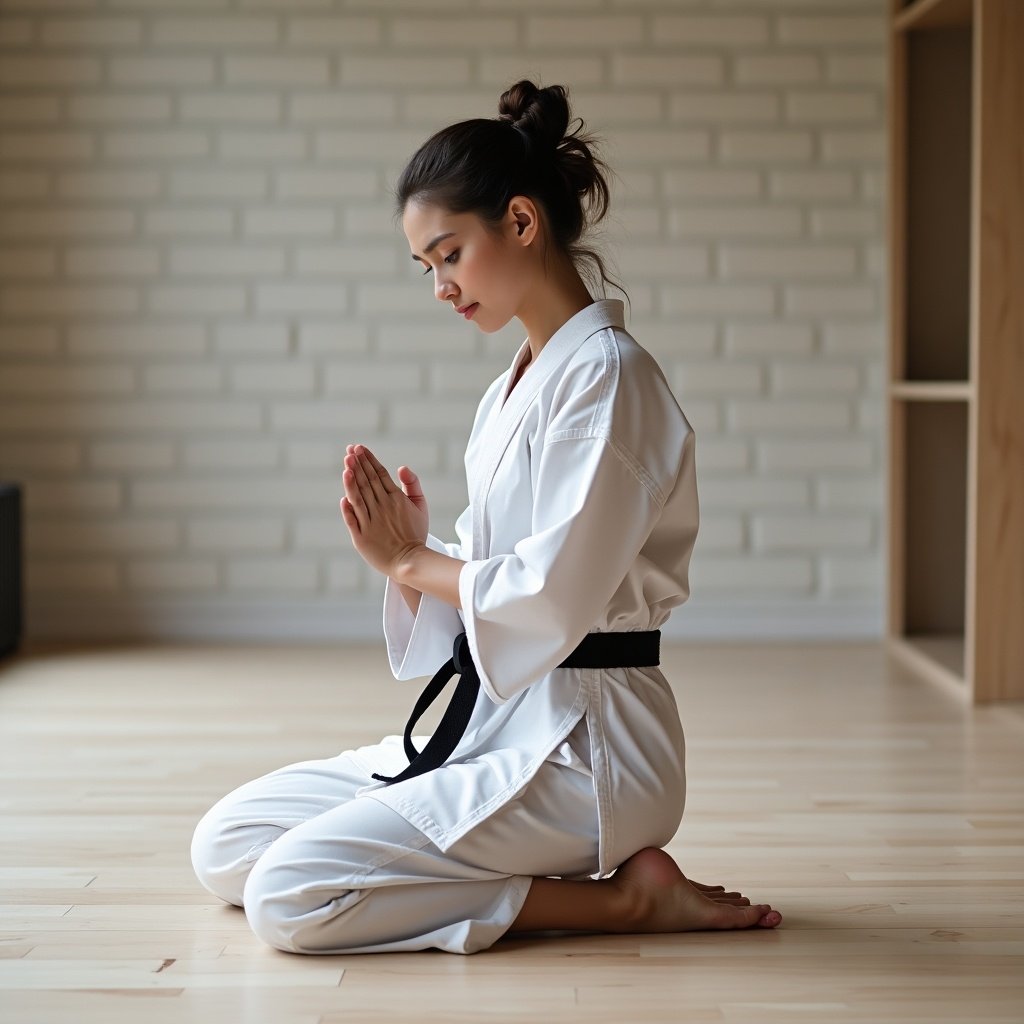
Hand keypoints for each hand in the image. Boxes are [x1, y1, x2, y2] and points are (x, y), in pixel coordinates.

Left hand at [340, 444, 427, 578]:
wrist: (411, 561)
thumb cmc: (416, 533)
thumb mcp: (421, 506)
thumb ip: (413, 485)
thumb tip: (401, 467)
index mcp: (396, 499)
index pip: (380, 474)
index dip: (368, 460)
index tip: (359, 448)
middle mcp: (382, 508)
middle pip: (367, 481)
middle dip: (358, 463)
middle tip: (349, 449)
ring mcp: (371, 522)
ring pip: (358, 496)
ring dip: (351, 479)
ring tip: (346, 463)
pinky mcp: (362, 537)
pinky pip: (352, 519)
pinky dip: (347, 508)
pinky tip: (343, 495)